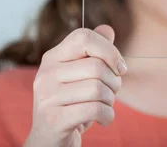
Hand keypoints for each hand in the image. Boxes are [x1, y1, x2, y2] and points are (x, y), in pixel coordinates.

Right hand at [24, 25, 126, 146]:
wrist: (48, 142)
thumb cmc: (70, 104)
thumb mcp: (80, 76)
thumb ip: (93, 51)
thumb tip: (107, 29)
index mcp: (52, 57)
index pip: (84, 37)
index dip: (109, 50)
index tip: (120, 67)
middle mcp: (46, 73)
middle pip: (97, 66)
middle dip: (115, 81)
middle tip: (112, 92)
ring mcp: (47, 97)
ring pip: (98, 88)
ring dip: (111, 100)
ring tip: (105, 106)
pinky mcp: (54, 119)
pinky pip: (95, 109)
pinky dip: (108, 116)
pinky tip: (103, 119)